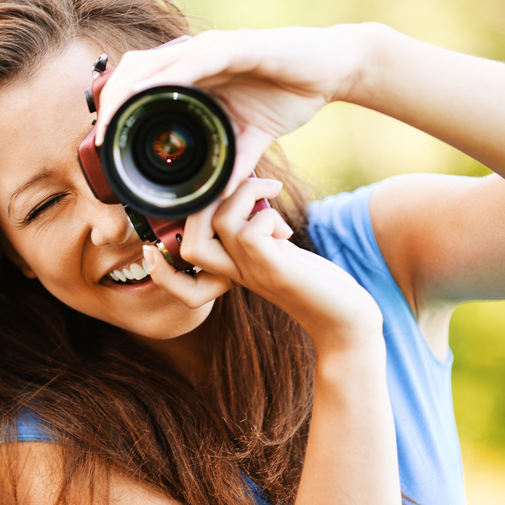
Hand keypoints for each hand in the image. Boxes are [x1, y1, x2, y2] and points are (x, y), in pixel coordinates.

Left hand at [95, 26, 366, 196]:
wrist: (333, 71)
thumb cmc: (291, 96)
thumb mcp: (253, 139)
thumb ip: (233, 163)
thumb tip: (219, 196)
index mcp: (195, 78)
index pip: (142, 86)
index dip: (119, 111)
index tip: (105, 145)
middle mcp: (198, 58)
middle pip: (138, 71)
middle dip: (113, 101)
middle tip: (100, 137)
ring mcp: (215, 49)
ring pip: (159, 62)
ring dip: (132, 88)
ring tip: (113, 115)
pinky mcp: (238, 46)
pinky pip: (198, 60)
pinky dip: (174, 75)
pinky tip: (155, 90)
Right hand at [143, 177, 382, 349]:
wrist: (348, 320)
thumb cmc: (319, 285)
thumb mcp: (280, 255)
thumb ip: (259, 233)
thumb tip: (252, 191)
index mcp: (231, 274)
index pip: (180, 280)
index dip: (161, 269)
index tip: (156, 247)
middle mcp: (236, 275)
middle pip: (188, 245)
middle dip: (202, 204)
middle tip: (236, 184)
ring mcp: (253, 272)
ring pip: (219, 223)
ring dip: (245, 194)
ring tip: (271, 193)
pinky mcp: (276, 269)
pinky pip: (250, 231)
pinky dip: (266, 215)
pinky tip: (286, 228)